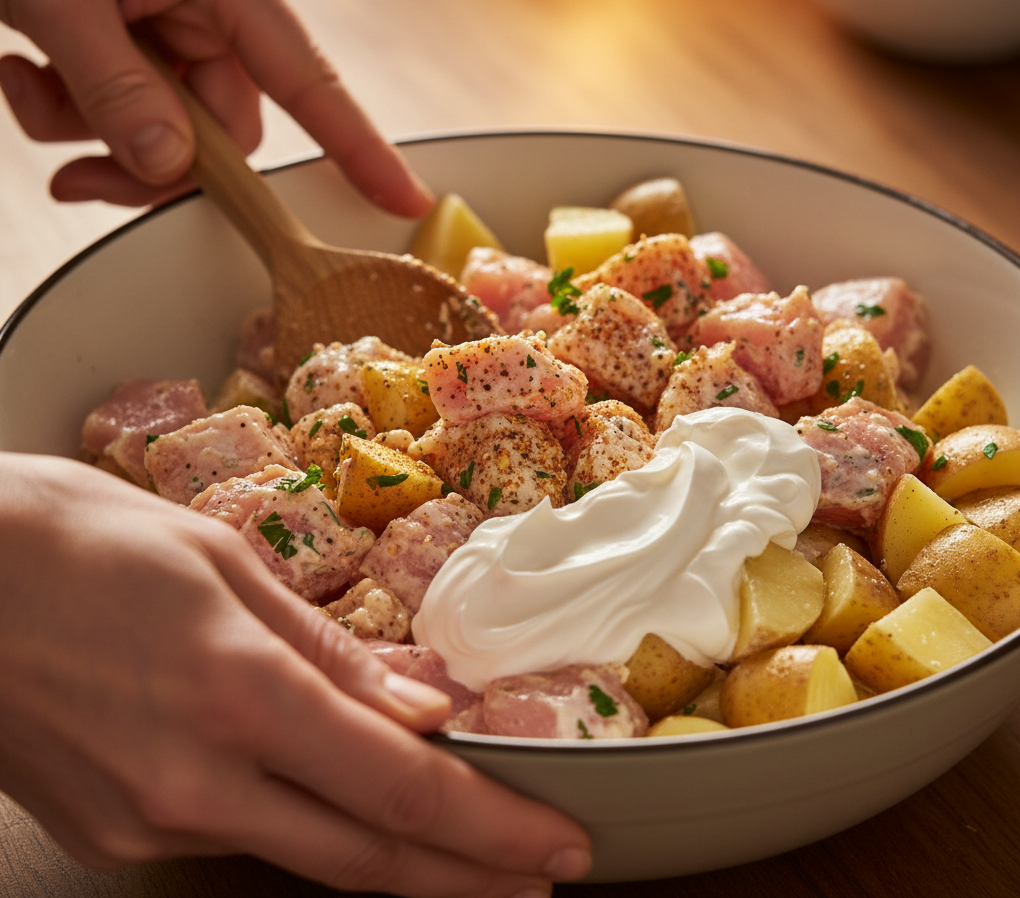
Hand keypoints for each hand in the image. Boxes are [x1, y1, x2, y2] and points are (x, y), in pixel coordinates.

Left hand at [0, 0, 432, 215]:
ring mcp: (179, 16)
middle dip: (150, 162)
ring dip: (99, 134)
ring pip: (174, 129)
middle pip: (224, 130)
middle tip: (80, 174)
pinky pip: (136, 108)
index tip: (403, 196)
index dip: (359, 147)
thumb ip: (116, 90)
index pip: (309, 81)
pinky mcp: (143, 32)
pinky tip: (27, 74)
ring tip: (30, 88)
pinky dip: (77, 114)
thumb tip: (170, 167)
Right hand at [0, 453, 590, 895]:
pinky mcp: (113, 828)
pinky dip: (309, 826)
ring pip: (305, 856)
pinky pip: (237, 834)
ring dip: (394, 857)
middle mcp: (194, 778)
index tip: (558, 843)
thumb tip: (419, 702)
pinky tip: (340, 805)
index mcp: (238, 689)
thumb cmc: (78, 538)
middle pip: (365, 855)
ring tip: (463, 850)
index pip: (398, 787)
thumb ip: (324, 648)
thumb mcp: (219, 560)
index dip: (491, 827)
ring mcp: (147, 818)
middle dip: (467, 875)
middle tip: (540, 875)